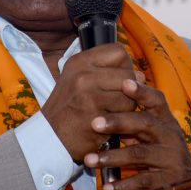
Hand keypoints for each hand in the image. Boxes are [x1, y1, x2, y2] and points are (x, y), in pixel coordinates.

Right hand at [40, 44, 137, 161]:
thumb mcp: (78, 81)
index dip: (125, 67)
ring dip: (127, 108)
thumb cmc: (69, 110)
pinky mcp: (96, 113)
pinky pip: (125, 113)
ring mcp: (89, 93)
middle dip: (130, 90)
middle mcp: (83, 73)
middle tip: (116, 102)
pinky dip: (122, 121)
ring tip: (111, 113)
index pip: (118, 51)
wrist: (50, 138)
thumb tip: (140, 75)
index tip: (118, 81)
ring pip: (130, 95)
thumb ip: (106, 72)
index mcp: (79, 61)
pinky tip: (108, 124)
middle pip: (129, 74)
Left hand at [83, 79, 190, 189]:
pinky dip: (123, 185)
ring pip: (139, 154)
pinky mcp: (168, 182)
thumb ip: (134, 119)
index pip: (156, 100)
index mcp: (166, 121)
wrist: (188, 186)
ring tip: (88, 160)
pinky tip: (107, 187)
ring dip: (112, 157)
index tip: (124, 83)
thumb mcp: (153, 133)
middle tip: (94, 123)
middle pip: (144, 124)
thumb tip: (104, 99)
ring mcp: (171, 159)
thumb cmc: (161, 152)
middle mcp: (171, 137)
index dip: (142, 91)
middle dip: (118, 122)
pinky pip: (143, 182)